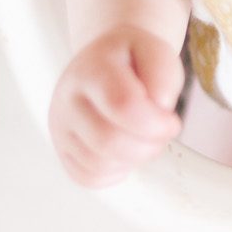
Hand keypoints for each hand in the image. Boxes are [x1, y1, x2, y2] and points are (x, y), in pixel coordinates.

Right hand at [49, 27, 184, 187]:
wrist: (103, 63)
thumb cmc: (132, 62)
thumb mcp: (156, 53)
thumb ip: (163, 76)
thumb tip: (158, 107)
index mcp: (92, 70)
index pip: (123, 106)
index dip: (156, 124)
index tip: (170, 122)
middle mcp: (67, 99)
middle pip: (109, 142)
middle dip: (148, 146)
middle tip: (159, 134)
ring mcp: (60, 128)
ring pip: (99, 165)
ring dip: (134, 160)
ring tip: (142, 139)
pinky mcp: (62, 151)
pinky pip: (89, 178)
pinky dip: (115, 173)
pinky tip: (124, 152)